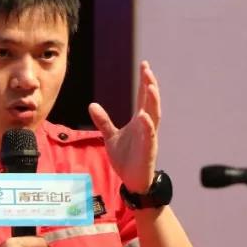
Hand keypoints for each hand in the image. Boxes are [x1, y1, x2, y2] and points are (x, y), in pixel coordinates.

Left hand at [88, 60, 159, 192]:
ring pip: (154, 116)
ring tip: (151, 86)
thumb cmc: (126, 159)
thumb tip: (92, 105)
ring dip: (153, 101)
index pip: (143, 97)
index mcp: (139, 121)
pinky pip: (149, 136)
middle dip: (150, 86)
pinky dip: (148, 126)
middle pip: (151, 102)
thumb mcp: (110, 137)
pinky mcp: (149, 150)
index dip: (144, 82)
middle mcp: (146, 126)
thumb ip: (103, 121)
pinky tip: (144, 116)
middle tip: (147, 70)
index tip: (144, 65)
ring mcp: (149, 137)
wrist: (132, 181)